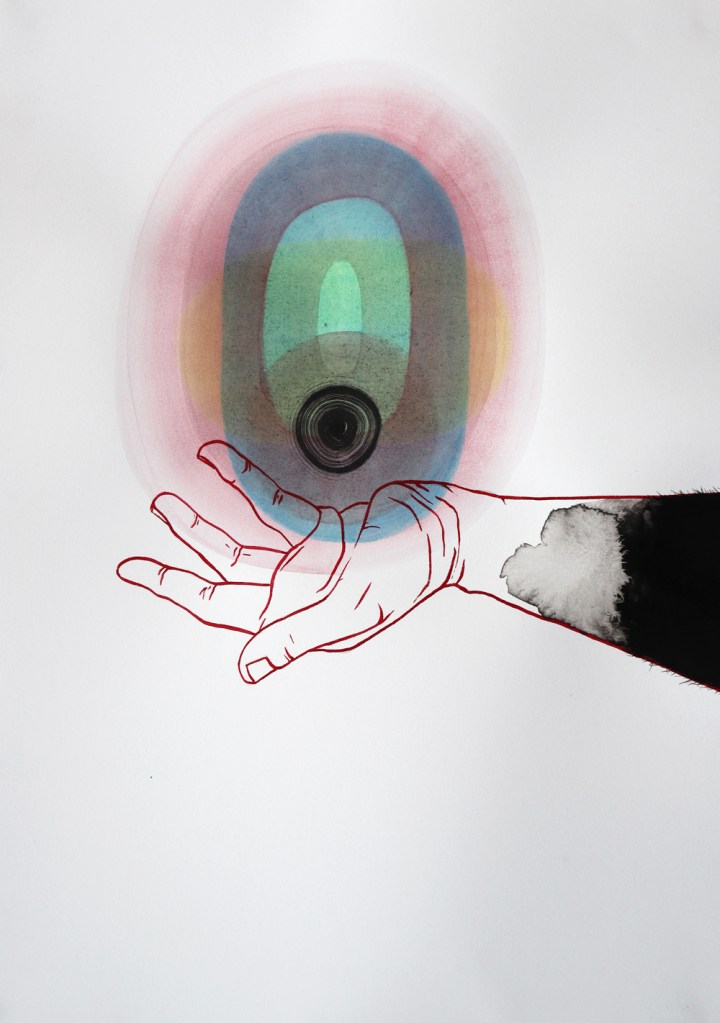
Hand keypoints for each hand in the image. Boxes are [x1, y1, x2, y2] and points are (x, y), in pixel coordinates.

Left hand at [117, 441, 468, 682]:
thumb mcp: (344, 613)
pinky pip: (277, 502)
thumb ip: (291, 637)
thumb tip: (244, 666)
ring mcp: (304, 553)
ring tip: (173, 495)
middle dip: (183, 548)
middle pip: (222, 568)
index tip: (136, 568)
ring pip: (243, 535)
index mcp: (290, 610)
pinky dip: (251, 482)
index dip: (176, 585)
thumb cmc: (404, 582)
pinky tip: (227, 460)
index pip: (218, 601)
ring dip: (209, 516)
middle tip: (147, 528)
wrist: (447, 538)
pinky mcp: (322, 523)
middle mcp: (291, 584)